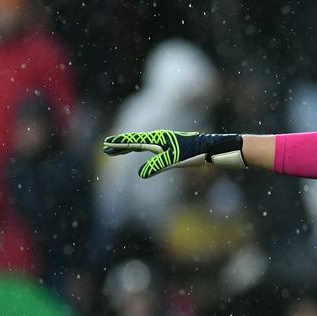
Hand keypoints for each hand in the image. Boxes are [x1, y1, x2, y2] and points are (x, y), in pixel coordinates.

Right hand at [102, 129, 244, 178]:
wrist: (210, 148)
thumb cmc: (194, 153)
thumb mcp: (174, 160)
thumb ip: (157, 166)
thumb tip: (141, 175)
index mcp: (157, 140)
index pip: (134, 142)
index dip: (120, 144)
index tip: (107, 145)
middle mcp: (159, 139)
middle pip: (135, 141)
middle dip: (121, 145)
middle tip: (106, 148)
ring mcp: (165, 142)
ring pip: (142, 143)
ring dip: (130, 146)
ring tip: (118, 150)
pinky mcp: (171, 146)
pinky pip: (151, 146)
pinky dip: (141, 147)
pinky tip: (141, 150)